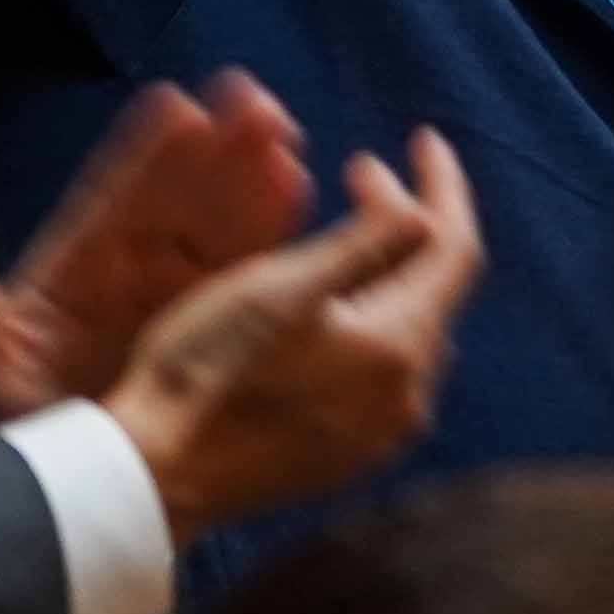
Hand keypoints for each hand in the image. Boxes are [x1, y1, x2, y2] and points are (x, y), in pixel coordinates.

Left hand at [0, 71, 310, 427]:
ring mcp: (175, 294)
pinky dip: (272, 229)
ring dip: (251, 175)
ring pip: (219, 222)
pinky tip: (298, 189)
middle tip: (253, 101)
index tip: (177, 106)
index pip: (112, 201)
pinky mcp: (212, 326)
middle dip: (215, 148)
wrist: (66, 497)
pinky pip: (246, 270)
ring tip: (285, 132)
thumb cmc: (14, 430)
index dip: (145, 155)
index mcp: (74, 272)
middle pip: (177, 198)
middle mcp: (130, 271)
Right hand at [93, 132, 480, 536]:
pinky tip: (326, 307)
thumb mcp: (282, 286)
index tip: (421, 139)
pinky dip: (369, 321)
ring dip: (387, 273)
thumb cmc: (208, 368)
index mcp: (398, 349)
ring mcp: (378, 435)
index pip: (455, 250)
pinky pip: (381, 371)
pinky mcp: (346, 455)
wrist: (157, 475)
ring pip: (408, 330)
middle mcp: (406, 400)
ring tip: (343, 231)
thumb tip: (427, 212)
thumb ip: (367, 245)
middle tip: (360, 174)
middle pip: (433, 290)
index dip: (444, 185)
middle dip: (408, 223)